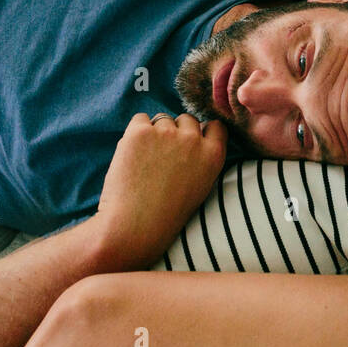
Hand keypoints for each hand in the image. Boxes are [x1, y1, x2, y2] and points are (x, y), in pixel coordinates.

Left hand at [91, 113, 227, 269]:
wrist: (136, 227)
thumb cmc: (166, 213)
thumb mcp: (200, 186)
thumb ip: (201, 158)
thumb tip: (191, 133)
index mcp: (213, 155)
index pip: (215, 126)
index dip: (201, 133)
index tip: (189, 145)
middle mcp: (193, 140)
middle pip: (186, 120)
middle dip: (175, 133)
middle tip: (162, 158)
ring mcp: (167, 133)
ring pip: (161, 119)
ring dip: (154, 133)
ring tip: (146, 163)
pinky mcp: (140, 132)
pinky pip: (140, 120)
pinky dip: (135, 133)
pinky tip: (133, 155)